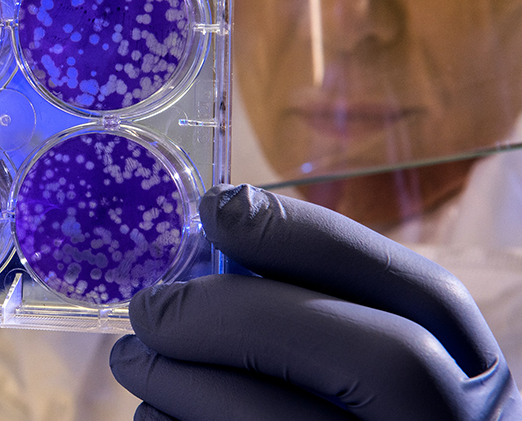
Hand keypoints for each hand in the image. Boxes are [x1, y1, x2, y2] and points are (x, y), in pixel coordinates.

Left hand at [110, 184, 521, 420]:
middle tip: (150, 306)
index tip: (217, 208)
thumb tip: (221, 231)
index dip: (315, 241)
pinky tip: (159, 409)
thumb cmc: (355, 411)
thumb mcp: (375, 355)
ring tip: (136, 360)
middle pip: (372, 360)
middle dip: (241, 317)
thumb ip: (324, 305)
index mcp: (472, 376)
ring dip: (181, 382)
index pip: (424, 294)